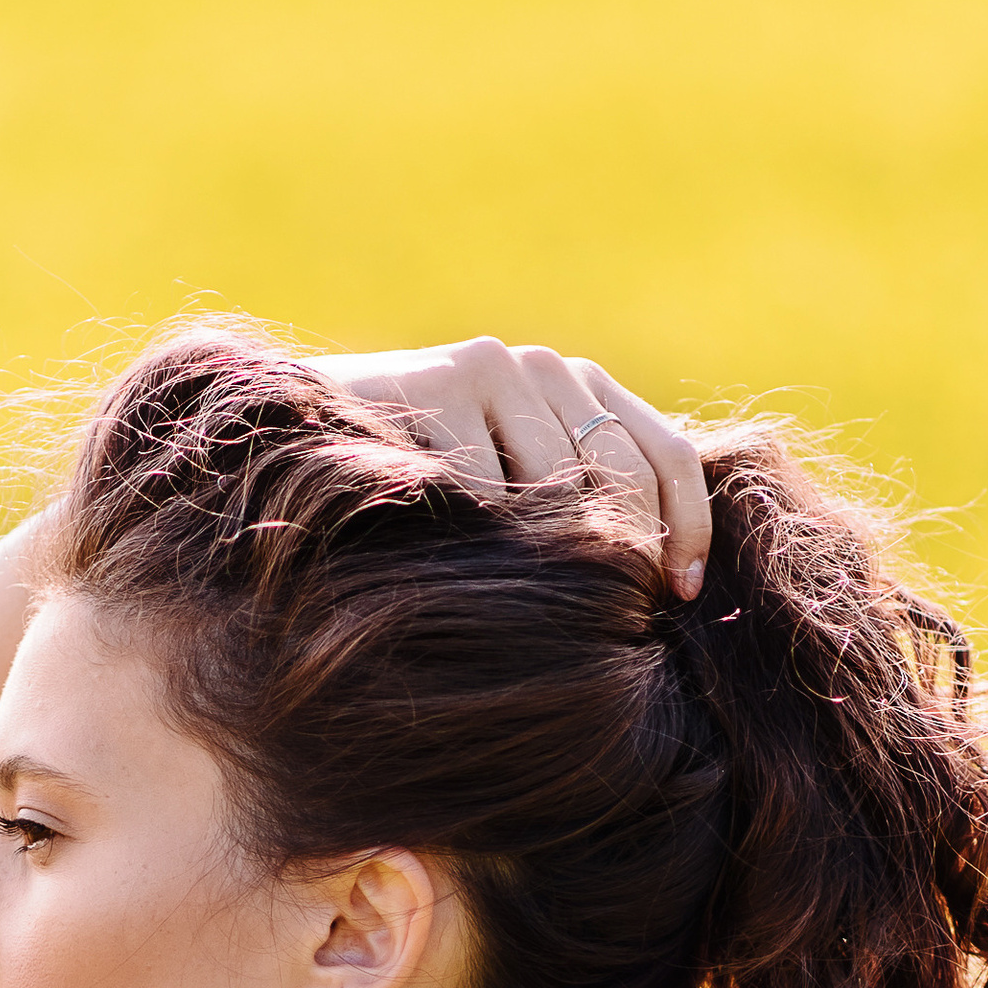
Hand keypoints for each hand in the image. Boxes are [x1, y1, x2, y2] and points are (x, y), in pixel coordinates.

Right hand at [315, 339, 712, 596]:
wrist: (300, 447)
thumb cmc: (418, 495)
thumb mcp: (511, 498)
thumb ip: (577, 509)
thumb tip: (672, 590)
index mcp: (578, 388)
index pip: (669, 454)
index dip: (688, 530)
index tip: (682, 597)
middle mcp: (543, 366)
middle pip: (624, 474)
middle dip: (625, 553)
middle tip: (608, 620)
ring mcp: (491, 367)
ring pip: (555, 487)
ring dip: (536, 554)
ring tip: (504, 592)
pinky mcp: (438, 381)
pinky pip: (486, 488)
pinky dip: (472, 533)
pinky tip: (438, 549)